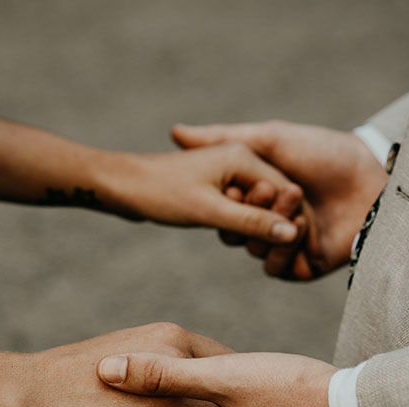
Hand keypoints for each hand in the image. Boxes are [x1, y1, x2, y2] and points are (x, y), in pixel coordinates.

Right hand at [12, 323, 231, 406]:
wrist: (32, 393)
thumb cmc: (67, 380)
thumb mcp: (122, 358)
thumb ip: (157, 370)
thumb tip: (174, 391)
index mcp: (171, 337)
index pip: (225, 363)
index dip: (233, 391)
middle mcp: (181, 359)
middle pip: (233, 392)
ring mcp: (174, 394)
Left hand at [101, 143, 304, 243]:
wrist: (119, 185)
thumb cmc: (160, 192)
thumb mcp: (208, 211)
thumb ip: (251, 221)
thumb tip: (290, 233)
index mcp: (243, 157)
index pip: (284, 190)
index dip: (287, 219)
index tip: (283, 245)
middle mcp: (239, 159)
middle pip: (273, 197)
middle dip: (270, 223)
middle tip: (259, 246)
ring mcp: (226, 172)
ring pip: (256, 205)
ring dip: (251, 225)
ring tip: (234, 236)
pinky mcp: (213, 186)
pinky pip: (238, 207)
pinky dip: (237, 222)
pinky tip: (225, 233)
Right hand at [173, 122, 387, 279]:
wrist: (372, 181)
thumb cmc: (325, 154)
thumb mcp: (270, 139)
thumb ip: (223, 137)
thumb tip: (175, 132)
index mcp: (260, 194)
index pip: (226, 207)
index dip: (226, 199)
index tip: (233, 186)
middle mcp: (270, 220)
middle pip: (235, 232)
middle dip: (250, 213)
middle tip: (269, 192)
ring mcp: (287, 244)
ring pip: (254, 250)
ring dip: (268, 230)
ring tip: (296, 207)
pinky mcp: (304, 266)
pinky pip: (276, 269)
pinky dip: (282, 251)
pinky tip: (301, 231)